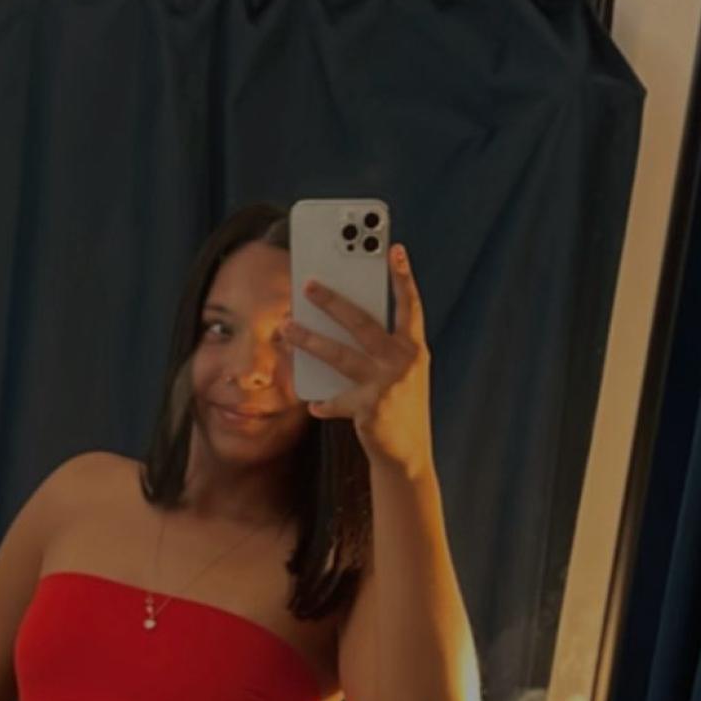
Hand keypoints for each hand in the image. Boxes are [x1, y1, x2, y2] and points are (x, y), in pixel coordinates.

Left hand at [285, 241, 432, 475]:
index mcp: (414, 348)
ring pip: (339, 355)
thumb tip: (339, 322)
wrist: (409, 452)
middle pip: (362, 322)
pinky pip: (336, 400)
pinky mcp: (369, 408)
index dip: (403, 277)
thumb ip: (381, 346)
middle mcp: (403, 361)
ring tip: (287, 329)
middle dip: (332, 301)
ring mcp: (386, 384)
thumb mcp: (400, 371)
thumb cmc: (400, 403)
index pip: (409, 305)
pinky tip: (313, 404)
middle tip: (308, 285)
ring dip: (309, 340)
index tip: (393, 248)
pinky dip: (324, 403)